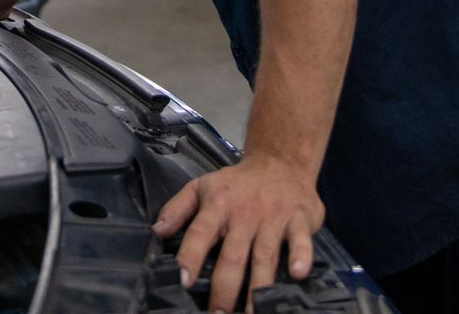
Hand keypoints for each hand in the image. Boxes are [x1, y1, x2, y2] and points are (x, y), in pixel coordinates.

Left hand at [152, 153, 323, 311]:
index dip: (190, 256)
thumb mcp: (202, 187)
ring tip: (250, 312)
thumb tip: (157, 232)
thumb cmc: (237, 183)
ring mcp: (273, 217)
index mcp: (218, 206)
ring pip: (264, 256)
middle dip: (224, 287)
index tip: (184, 281)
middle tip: (217, 313)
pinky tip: (298, 273)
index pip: (200, 232)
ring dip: (258, 286)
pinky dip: (301, 256)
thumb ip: (177, 208)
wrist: (280, 161)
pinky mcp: (298, 220)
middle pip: (233, 255)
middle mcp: (245, 214)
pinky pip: (301, 240)